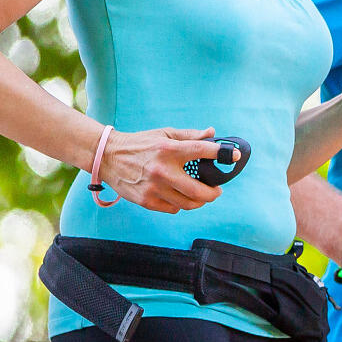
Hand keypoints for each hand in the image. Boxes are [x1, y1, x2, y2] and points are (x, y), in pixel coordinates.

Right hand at [100, 126, 226, 213]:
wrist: (108, 157)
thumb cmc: (140, 144)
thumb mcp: (165, 134)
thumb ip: (190, 135)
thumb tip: (212, 133)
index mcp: (169, 149)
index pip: (202, 151)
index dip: (222, 153)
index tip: (233, 156)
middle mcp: (163, 170)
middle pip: (200, 191)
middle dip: (214, 193)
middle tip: (217, 190)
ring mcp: (154, 188)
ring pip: (188, 204)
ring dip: (199, 201)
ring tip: (201, 195)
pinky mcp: (146, 201)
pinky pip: (173, 208)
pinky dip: (180, 204)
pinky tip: (179, 196)